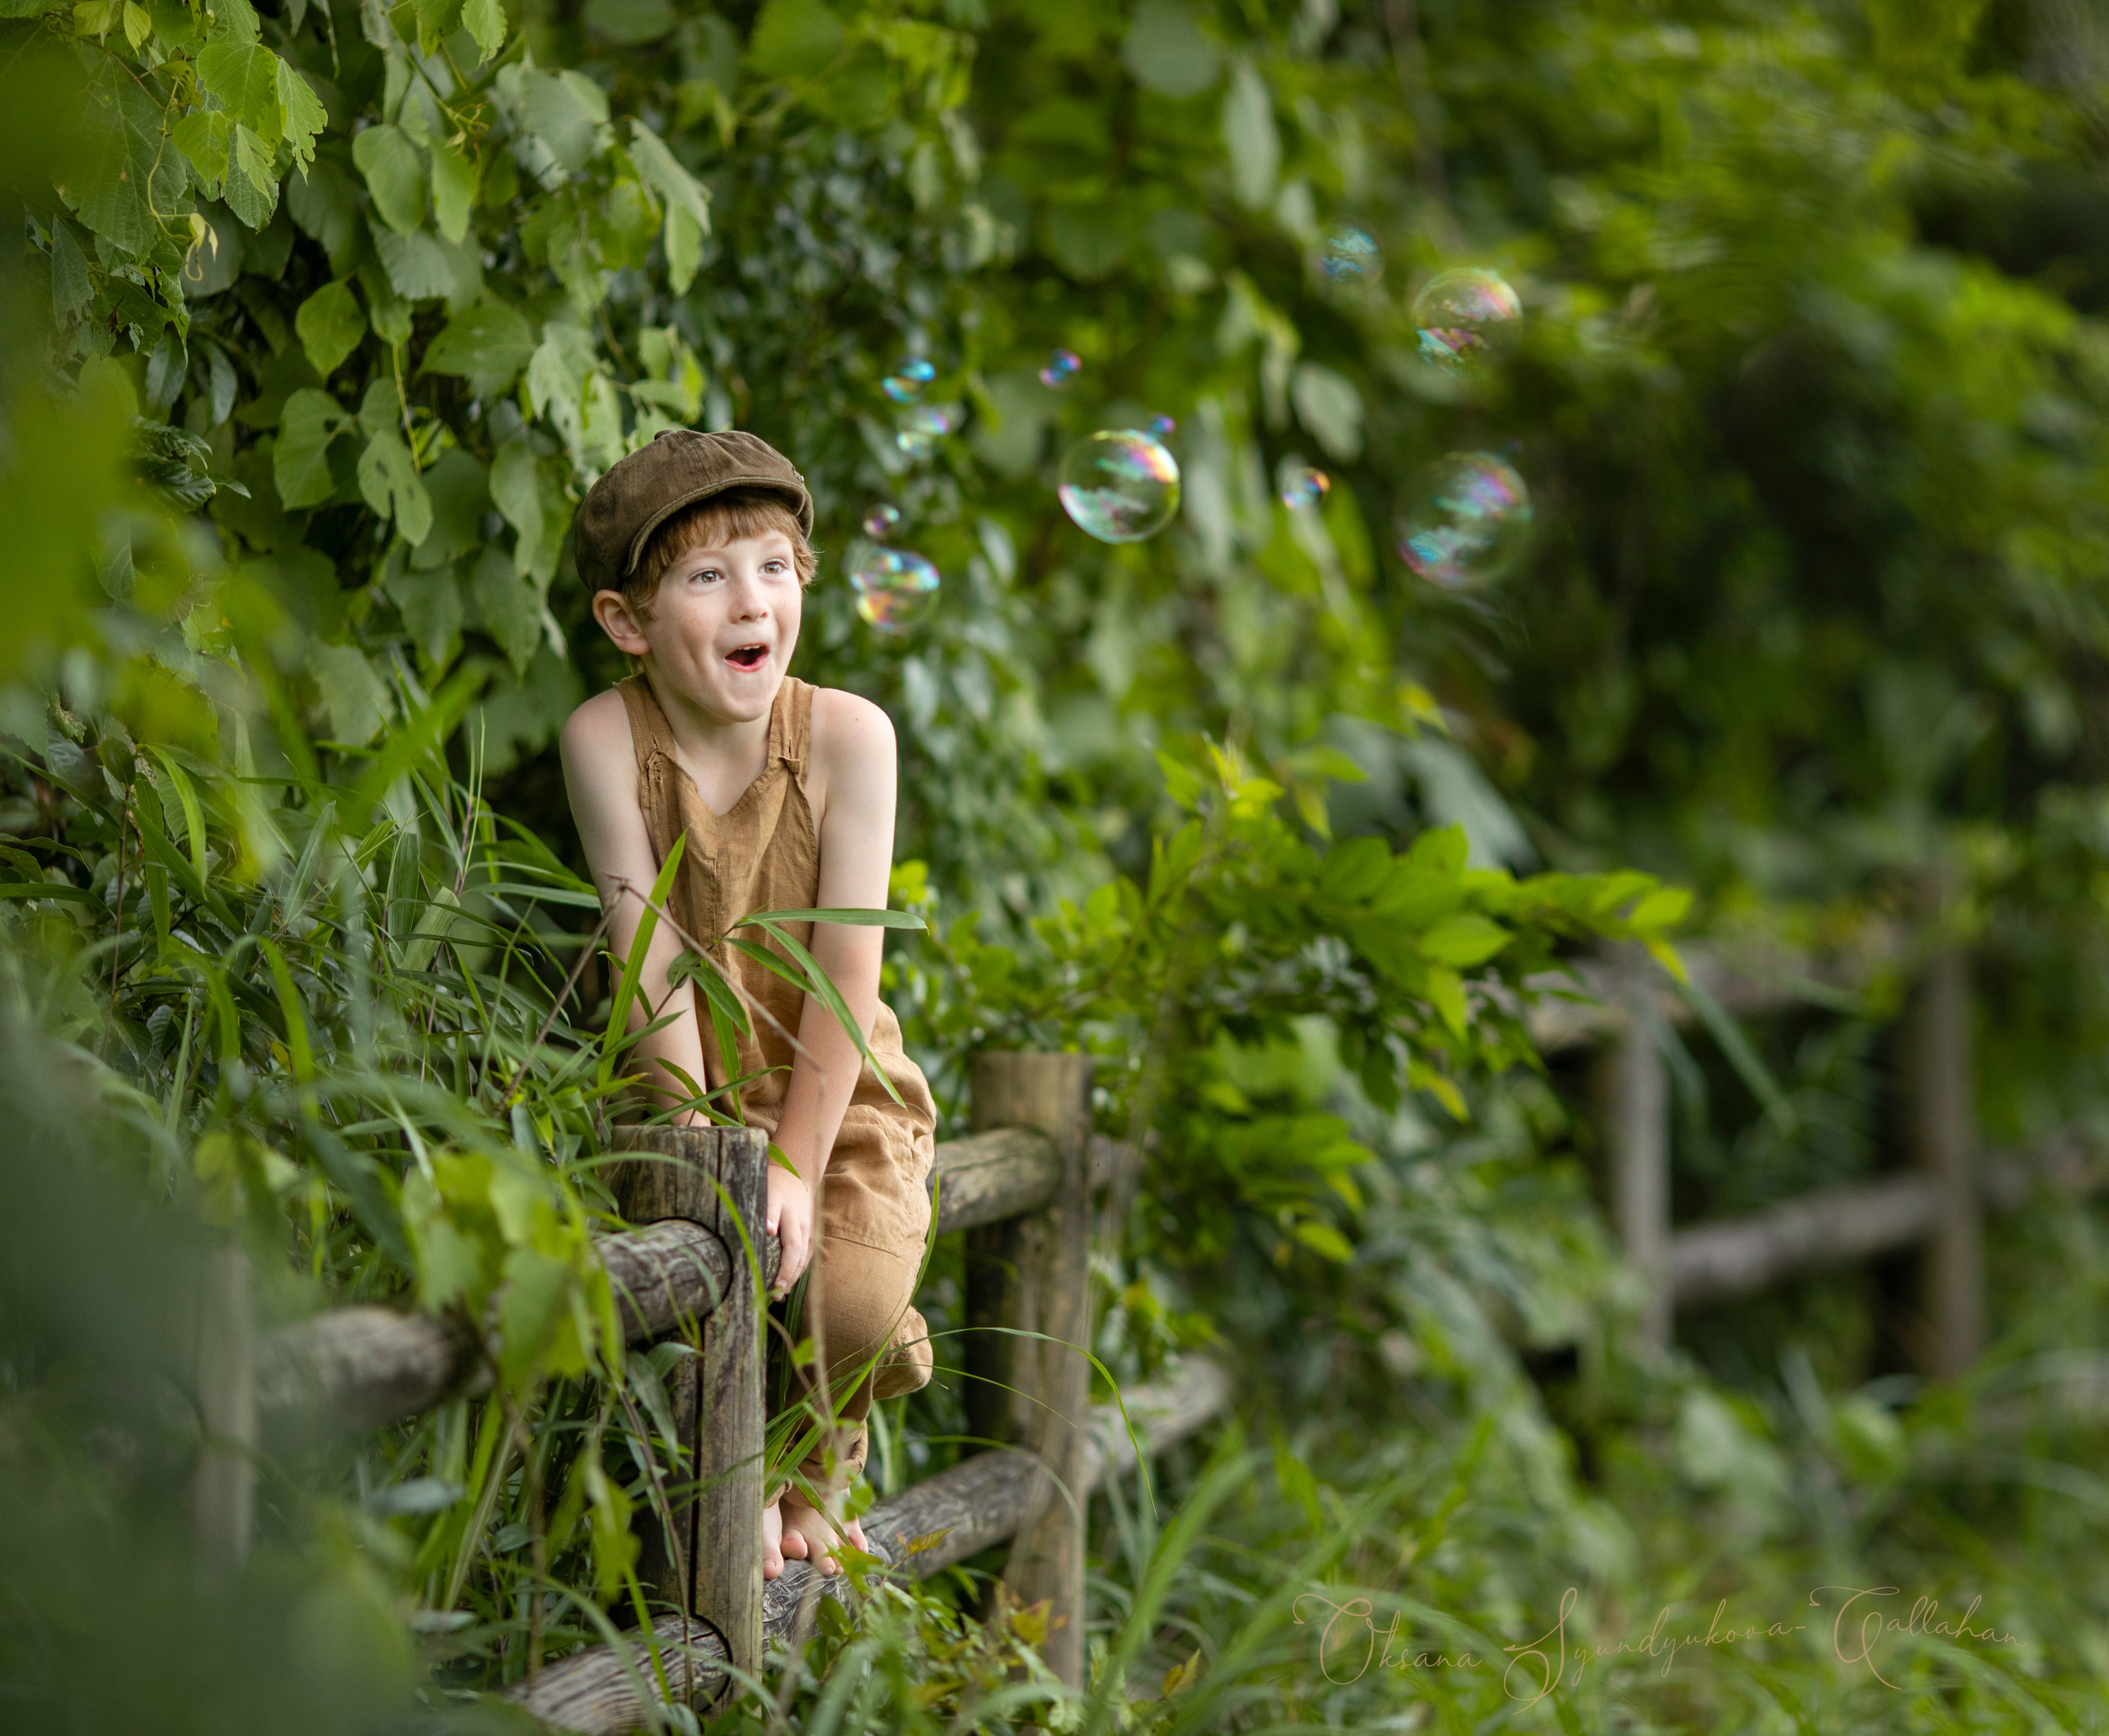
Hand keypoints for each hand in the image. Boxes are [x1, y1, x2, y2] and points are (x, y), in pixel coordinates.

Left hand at [766, 1163, 812, 1299]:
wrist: (797, 1175)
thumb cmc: (777, 1184)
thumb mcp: (769, 1193)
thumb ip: (768, 1211)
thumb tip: (768, 1230)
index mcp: (794, 1218)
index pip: (793, 1248)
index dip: (786, 1269)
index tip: (776, 1284)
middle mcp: (804, 1227)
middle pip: (800, 1258)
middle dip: (789, 1278)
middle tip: (776, 1296)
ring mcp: (809, 1231)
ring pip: (805, 1259)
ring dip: (794, 1277)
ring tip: (781, 1294)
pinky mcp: (810, 1234)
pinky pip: (806, 1256)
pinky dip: (798, 1270)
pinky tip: (789, 1281)